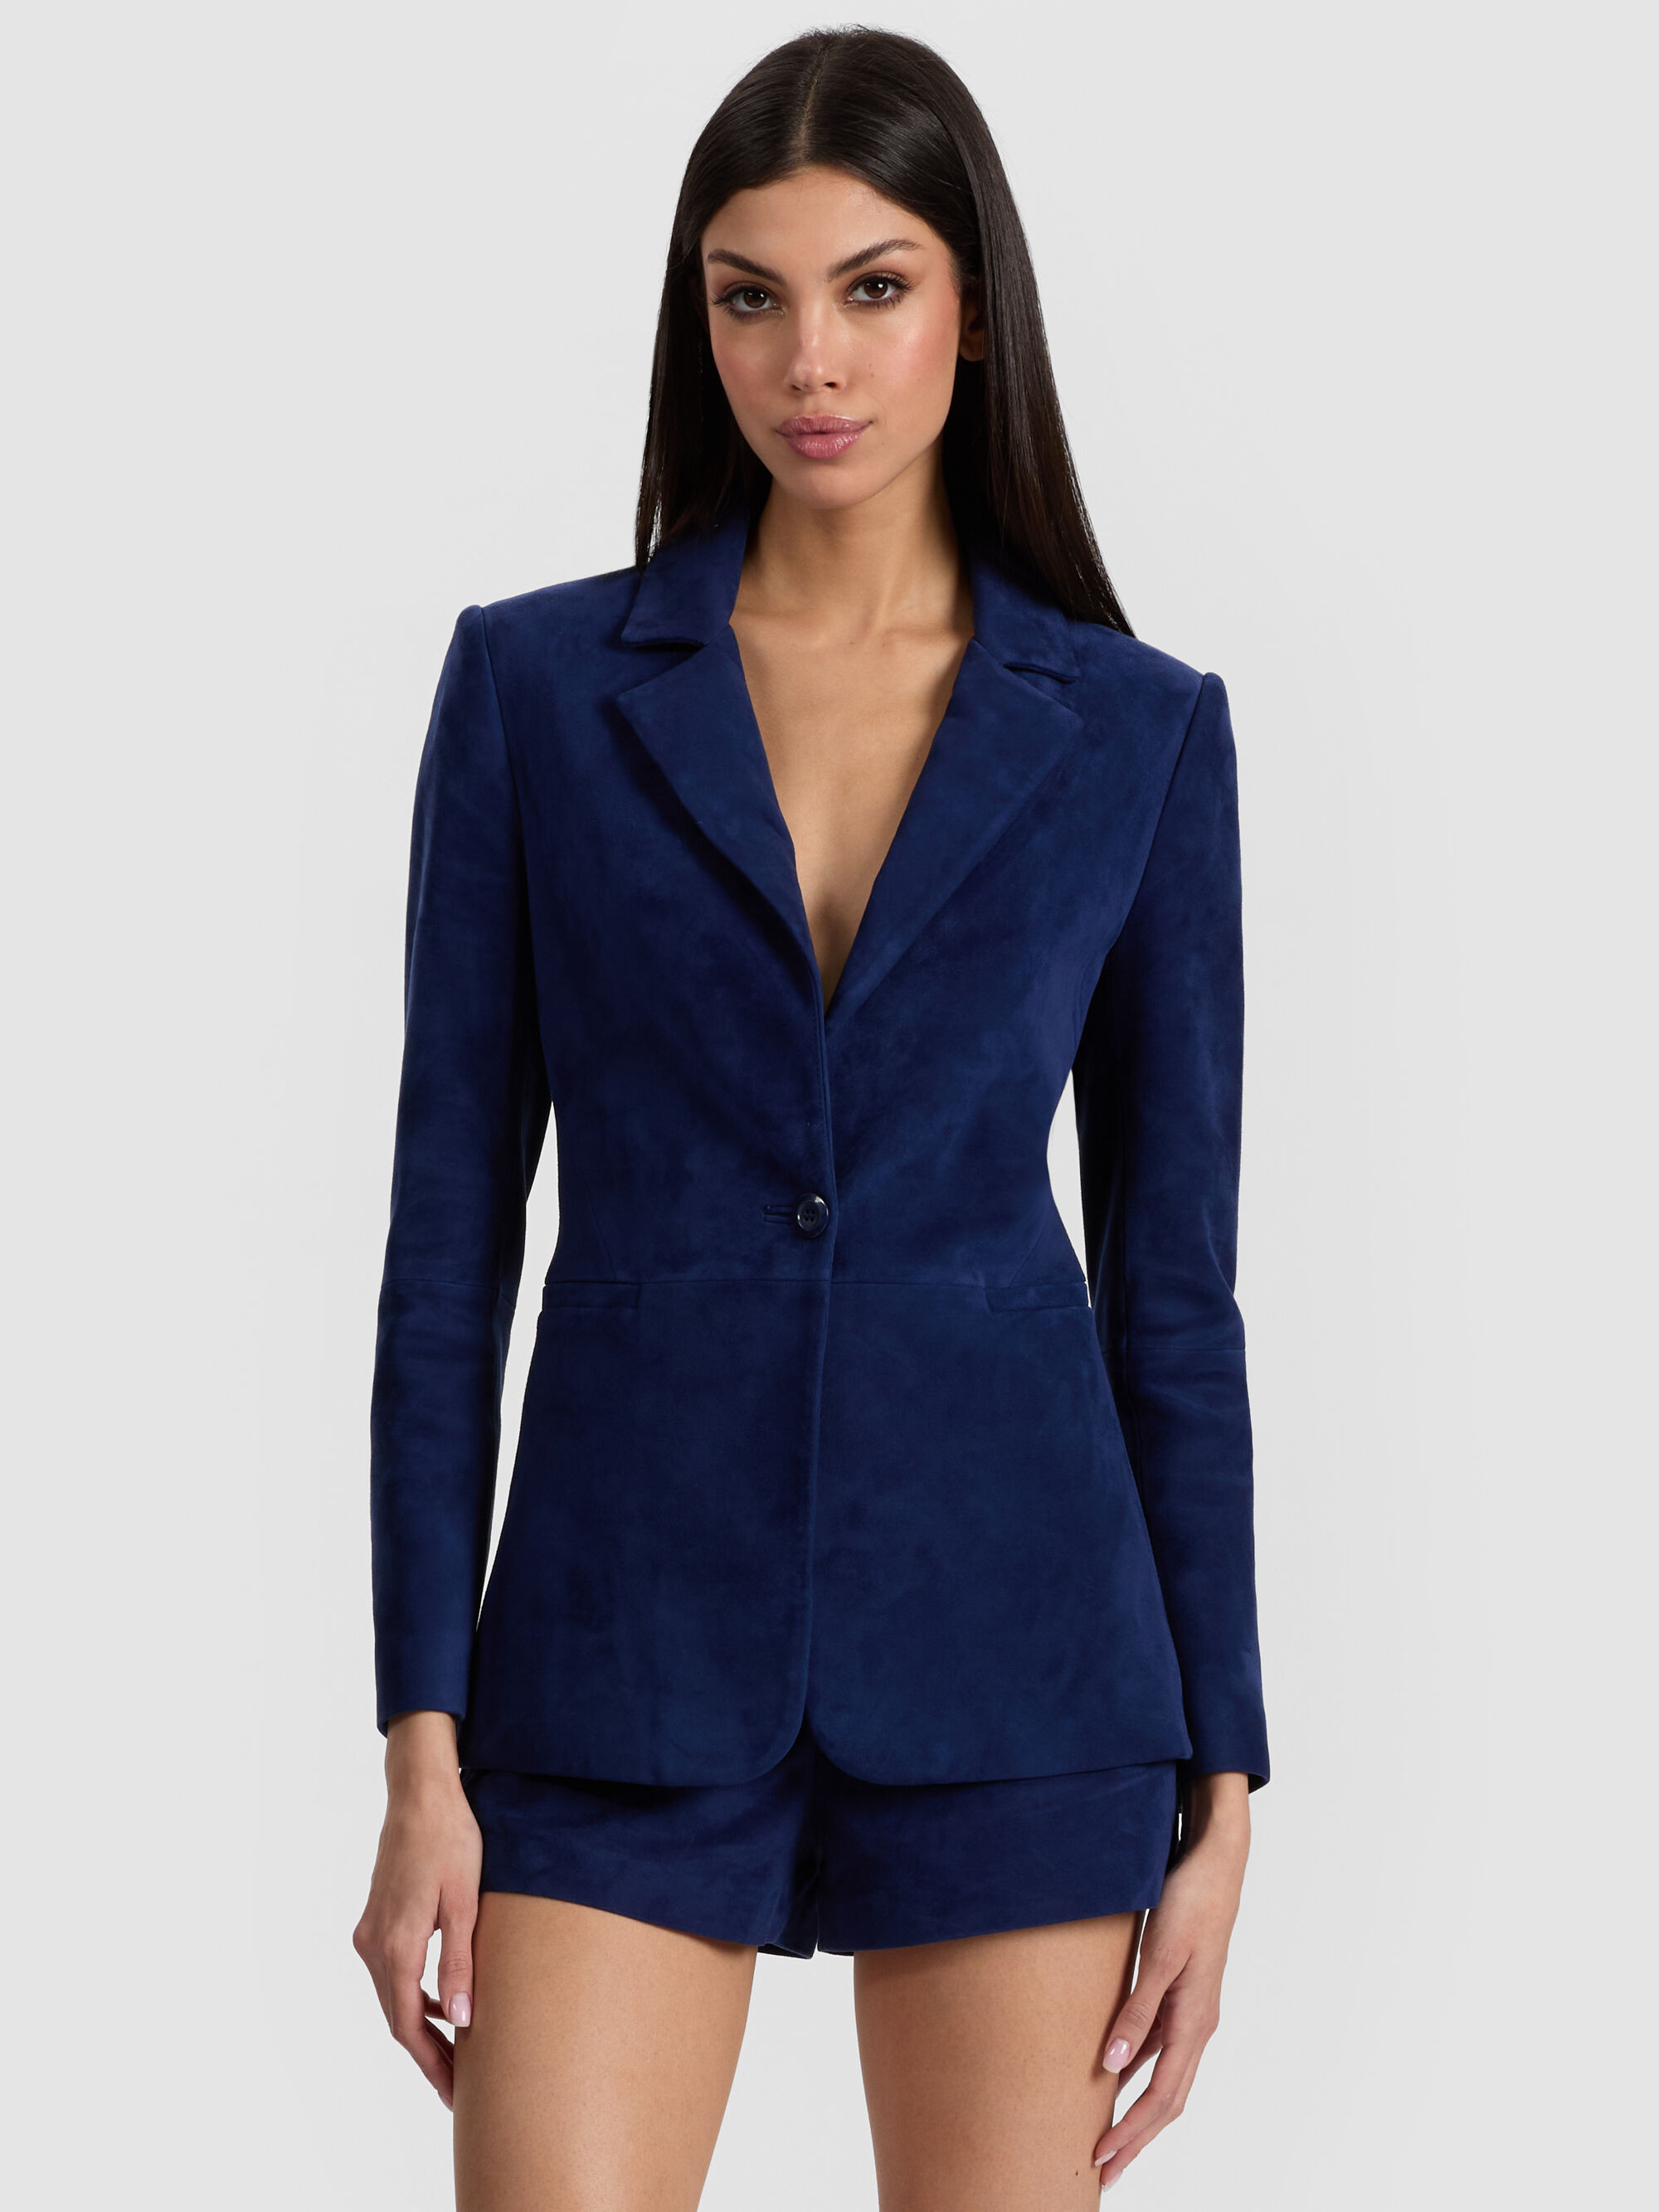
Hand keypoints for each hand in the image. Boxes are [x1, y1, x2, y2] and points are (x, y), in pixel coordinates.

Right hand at [352, 1711, 482, 2107]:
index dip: (430, 2064)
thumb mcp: (465, 1903)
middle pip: (398, 2018)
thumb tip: (463, 2022)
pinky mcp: (377, 1920)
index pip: (409, 2025)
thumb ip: (460, 1964)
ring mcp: (370, 1932)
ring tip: (456, 2055)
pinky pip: (393, 1973)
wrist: (420, 1794)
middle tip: (457, 2089)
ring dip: (421, 2027)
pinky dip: (415, 1996)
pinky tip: (445, 2003)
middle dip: (427, 2055)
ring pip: (394, 1997)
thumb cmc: (450, 1841)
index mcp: (396, 1946)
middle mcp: (374, 1945)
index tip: (452, 2094)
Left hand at [1092, 1770, 1250, 2187]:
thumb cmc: (1192, 1901)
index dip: (1132, 2132)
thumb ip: (1137, 2009)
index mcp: (1194, 2022)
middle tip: (1103, 2173)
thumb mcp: (1161, 1953)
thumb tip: (1113, 2065)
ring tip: (1105, 2136)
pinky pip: (1157, 2045)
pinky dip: (1136, 2071)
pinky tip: (1111, 2073)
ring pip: (1163, 2076)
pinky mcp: (1179, 1991)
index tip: (1102, 2160)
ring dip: (1135, 2110)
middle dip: (1135, 2139)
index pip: (1162, 2097)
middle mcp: (1196, 2024)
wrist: (1217, 1860)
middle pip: (1166, 2100)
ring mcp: (1190, 2009)